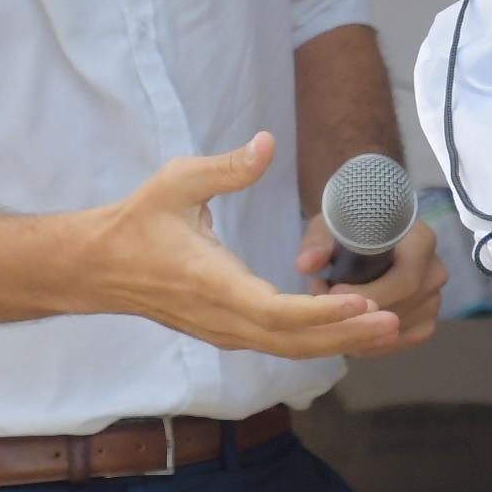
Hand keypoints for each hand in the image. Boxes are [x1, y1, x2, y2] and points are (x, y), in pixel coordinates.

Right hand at [84, 134, 402, 361]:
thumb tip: (267, 143)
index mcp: (212, 282)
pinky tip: (349, 329)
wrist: (96, 267)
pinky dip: (315, 340)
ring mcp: (223, 331)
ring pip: (287, 348)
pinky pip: (277, 344)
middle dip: (346, 334)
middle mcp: (221, 318)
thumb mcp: (177, 182)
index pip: (274, 311)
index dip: (322, 312)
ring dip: (337, 341)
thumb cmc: (138, 221)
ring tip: (388, 330)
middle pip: (292, 341)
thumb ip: (225, 167)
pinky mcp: (226, 332)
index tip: (363, 302)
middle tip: (395, 324)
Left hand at [295, 212, 449, 355]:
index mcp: (422, 241)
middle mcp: (435, 270)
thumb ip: (318, 244)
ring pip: (402, 327)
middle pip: (403, 306)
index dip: (369, 293)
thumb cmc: (350, 229)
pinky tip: (350, 336)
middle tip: (323, 308)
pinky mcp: (427, 320)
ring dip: (363, 330)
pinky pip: (405, 341)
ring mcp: (435, 299)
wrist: (367, 237)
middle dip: (361, 314)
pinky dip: (375, 344)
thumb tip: (305, 264)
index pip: (405, 279)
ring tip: (331, 316)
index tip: (332, 293)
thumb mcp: (332, 228)